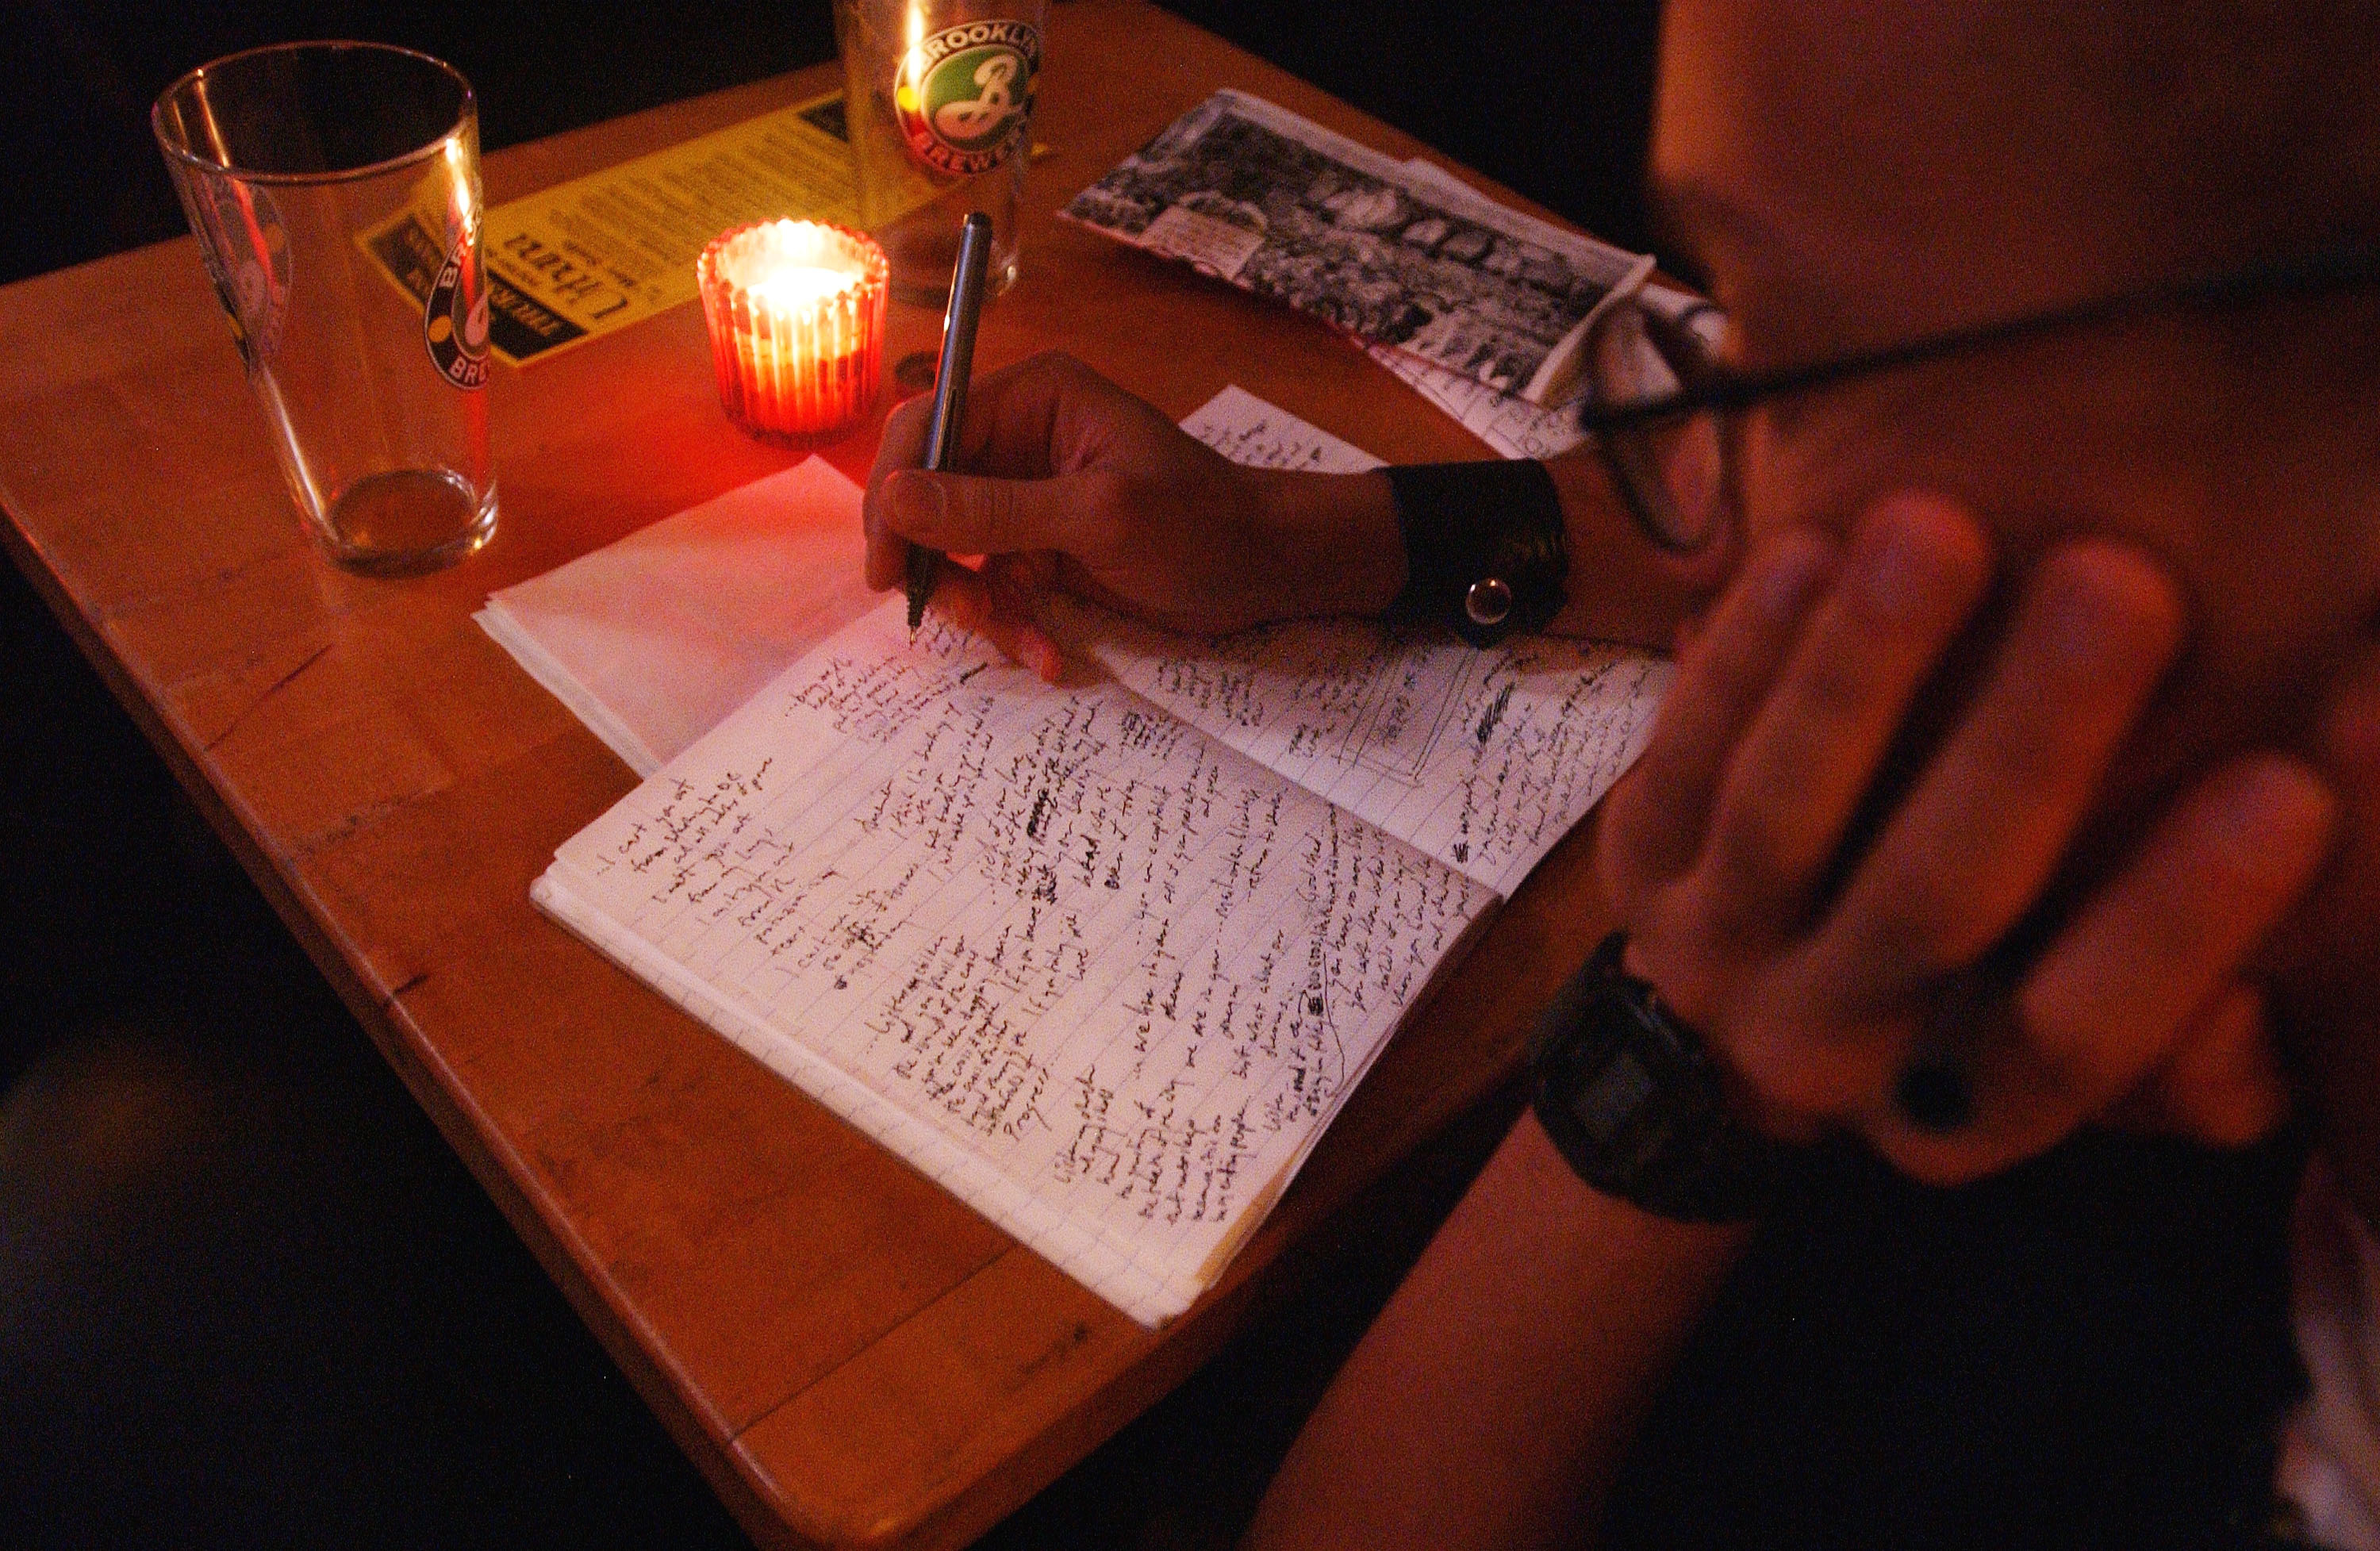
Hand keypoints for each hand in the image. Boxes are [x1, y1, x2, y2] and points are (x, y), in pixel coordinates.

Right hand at [863, 352, 1400, 677]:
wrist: (1265, 571)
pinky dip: (1011, 625)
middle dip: (936, 563)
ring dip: (979, 607)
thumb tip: (895, 497)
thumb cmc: (1199, 524)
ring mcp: (1025, 496)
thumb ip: (993, 507)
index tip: (887, 564)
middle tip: (959, 613)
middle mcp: (1017, 438)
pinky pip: (992, 586)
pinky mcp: (1039, 548)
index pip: (925, 428)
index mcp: (1030, 398)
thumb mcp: (1097, 516)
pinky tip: (1049, 654)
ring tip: (1026, 641)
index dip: (894, 493)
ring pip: (952, 552)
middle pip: (926, 496)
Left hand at [1597, 492, 2337, 1183]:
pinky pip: (1684, 749)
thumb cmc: (1968, 1005)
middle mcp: (1825, 1042)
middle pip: (1932, 897)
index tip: (2293, 786)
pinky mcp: (1638, 861)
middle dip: (2028, 740)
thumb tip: (2249, 991)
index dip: (2180, 919)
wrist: (1731, 1038)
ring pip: (1787, 808)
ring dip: (1863, 663)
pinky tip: (1806, 548)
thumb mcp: (2079, 1050)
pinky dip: (1742, 652)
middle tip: (2126, 585)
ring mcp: (1714, 952)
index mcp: (1959, 1107)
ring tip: (1939, 528)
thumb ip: (2189, 1057)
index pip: (2076, 1034)